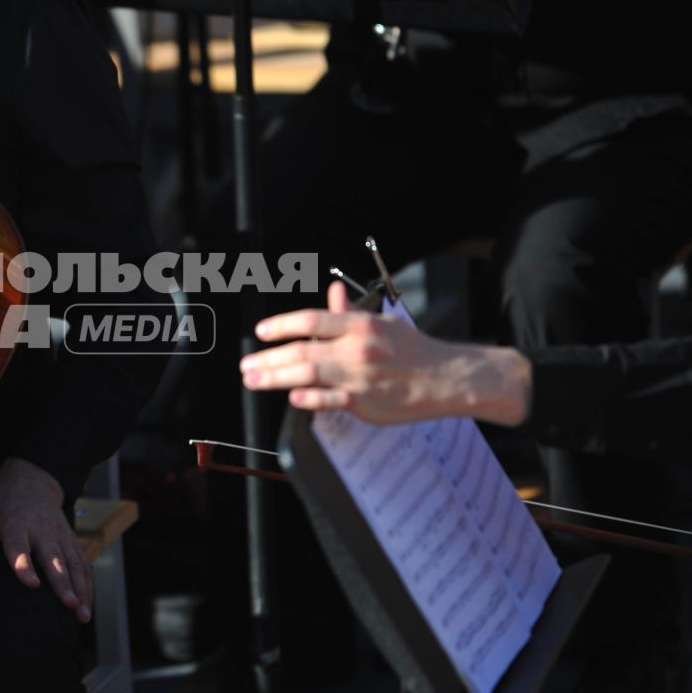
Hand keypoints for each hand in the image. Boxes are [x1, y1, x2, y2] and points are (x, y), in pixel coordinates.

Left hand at [0, 458, 89, 621]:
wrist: (30, 476)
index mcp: (12, 522)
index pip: (17, 544)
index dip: (24, 563)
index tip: (31, 583)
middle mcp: (39, 528)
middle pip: (53, 556)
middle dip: (62, 581)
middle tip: (69, 605)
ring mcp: (58, 533)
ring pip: (73, 561)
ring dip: (80, 588)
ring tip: (82, 615)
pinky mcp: (70, 539)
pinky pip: (82, 563)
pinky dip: (88, 585)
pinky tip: (87, 607)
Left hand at [241, 282, 531, 425]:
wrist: (445, 378)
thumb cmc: (411, 349)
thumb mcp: (382, 322)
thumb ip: (348, 312)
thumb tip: (332, 290)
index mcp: (360, 325)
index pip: (312, 319)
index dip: (281, 325)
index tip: (261, 331)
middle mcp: (357, 349)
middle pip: (302, 350)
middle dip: (268, 358)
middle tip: (246, 364)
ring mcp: (359, 377)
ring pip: (308, 375)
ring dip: (275, 378)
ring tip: (254, 380)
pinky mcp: (364, 402)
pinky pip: (330, 400)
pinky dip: (310, 399)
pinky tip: (292, 397)